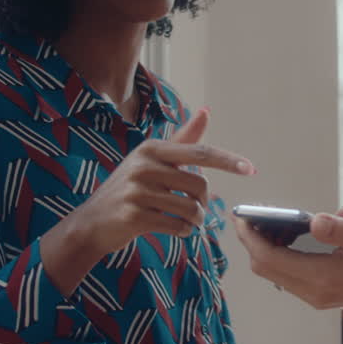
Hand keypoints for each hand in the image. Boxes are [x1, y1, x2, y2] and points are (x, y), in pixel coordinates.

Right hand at [66, 107, 254, 256]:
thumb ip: (182, 140)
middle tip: (195, 209)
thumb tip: (206, 111)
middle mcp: (143, 165)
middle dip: (204, 202)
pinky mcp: (134, 215)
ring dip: (195, 220)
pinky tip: (174, 230)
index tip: (250, 169)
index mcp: (151, 148)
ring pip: (190, 207)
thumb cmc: (128, 189)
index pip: (199, 152)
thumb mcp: (151, 160)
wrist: (91, 222)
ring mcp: (137, 191)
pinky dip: (182, 232)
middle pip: (198, 184)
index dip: (227, 160)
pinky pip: (176, 226)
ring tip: (187, 222)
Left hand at [234, 213, 342, 316]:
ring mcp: (316, 296)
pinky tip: (284, 235)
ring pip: (273, 273)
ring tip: (265, 221)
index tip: (241, 216)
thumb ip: (342, 229)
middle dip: (251, 241)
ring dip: (263, 248)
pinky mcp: (319, 294)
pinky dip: (277, 256)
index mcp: (323, 277)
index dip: (250, 237)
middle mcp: (314, 292)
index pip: (270, 259)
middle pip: (265, 268)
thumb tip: (313, 220)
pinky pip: (287, 275)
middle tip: (248, 215)